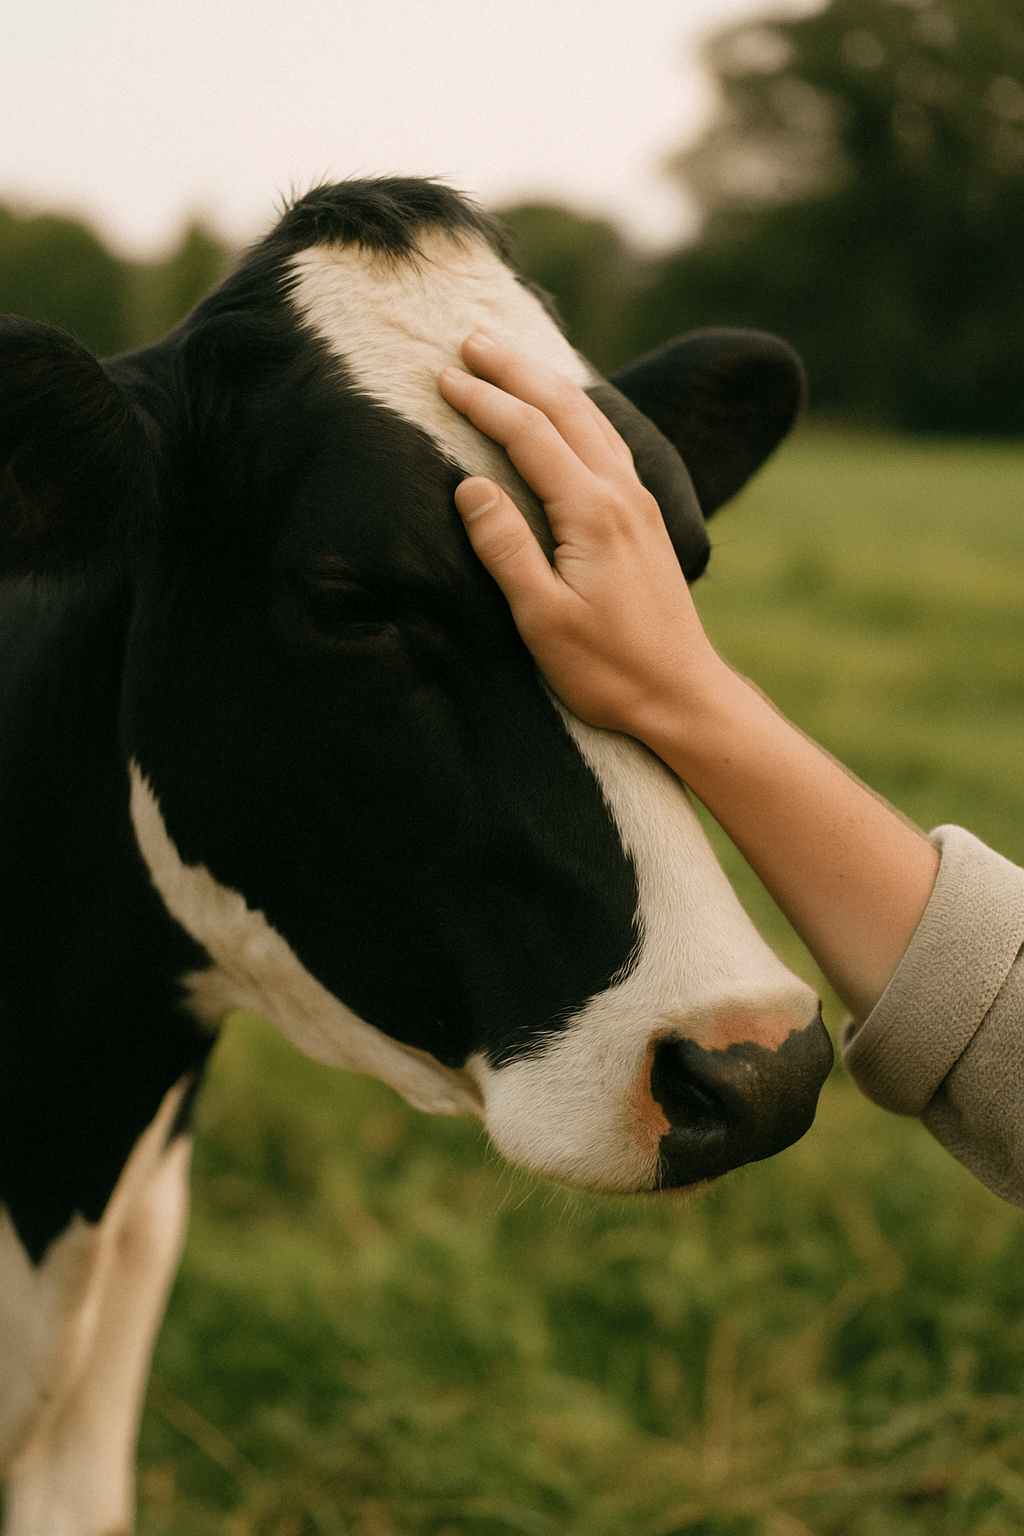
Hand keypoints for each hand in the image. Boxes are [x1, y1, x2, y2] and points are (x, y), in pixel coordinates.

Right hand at [438, 333, 722, 739]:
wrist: (682, 696)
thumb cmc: (607, 669)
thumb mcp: (542, 618)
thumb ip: (505, 547)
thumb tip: (468, 486)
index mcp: (591, 513)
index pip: (527, 435)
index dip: (483, 402)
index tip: (443, 377)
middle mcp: (622, 495)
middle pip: (565, 410)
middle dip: (515, 371)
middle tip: (471, 340)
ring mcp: (640, 504)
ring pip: (593, 420)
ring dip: (548, 385)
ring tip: (512, 362)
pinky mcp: (647, 521)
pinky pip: (610, 444)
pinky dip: (580, 414)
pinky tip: (571, 416)